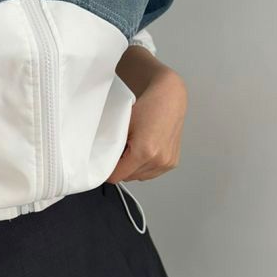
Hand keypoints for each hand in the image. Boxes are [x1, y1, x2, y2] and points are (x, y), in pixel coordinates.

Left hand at [105, 68, 187, 183]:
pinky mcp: (172, 162)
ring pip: (140, 177)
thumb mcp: (123, 125)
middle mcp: (158, 160)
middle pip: (129, 178)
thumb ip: (113, 145)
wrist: (169, 99)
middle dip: (121, 167)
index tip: (104, 164)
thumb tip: (104, 158)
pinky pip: (152, 173)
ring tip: (133, 148)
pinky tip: (144, 151)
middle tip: (120, 150)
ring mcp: (167, 163)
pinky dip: (145, 166)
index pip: (118, 176)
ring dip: (133, 168)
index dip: (108, 171)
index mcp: (145, 152)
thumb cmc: (148, 107)